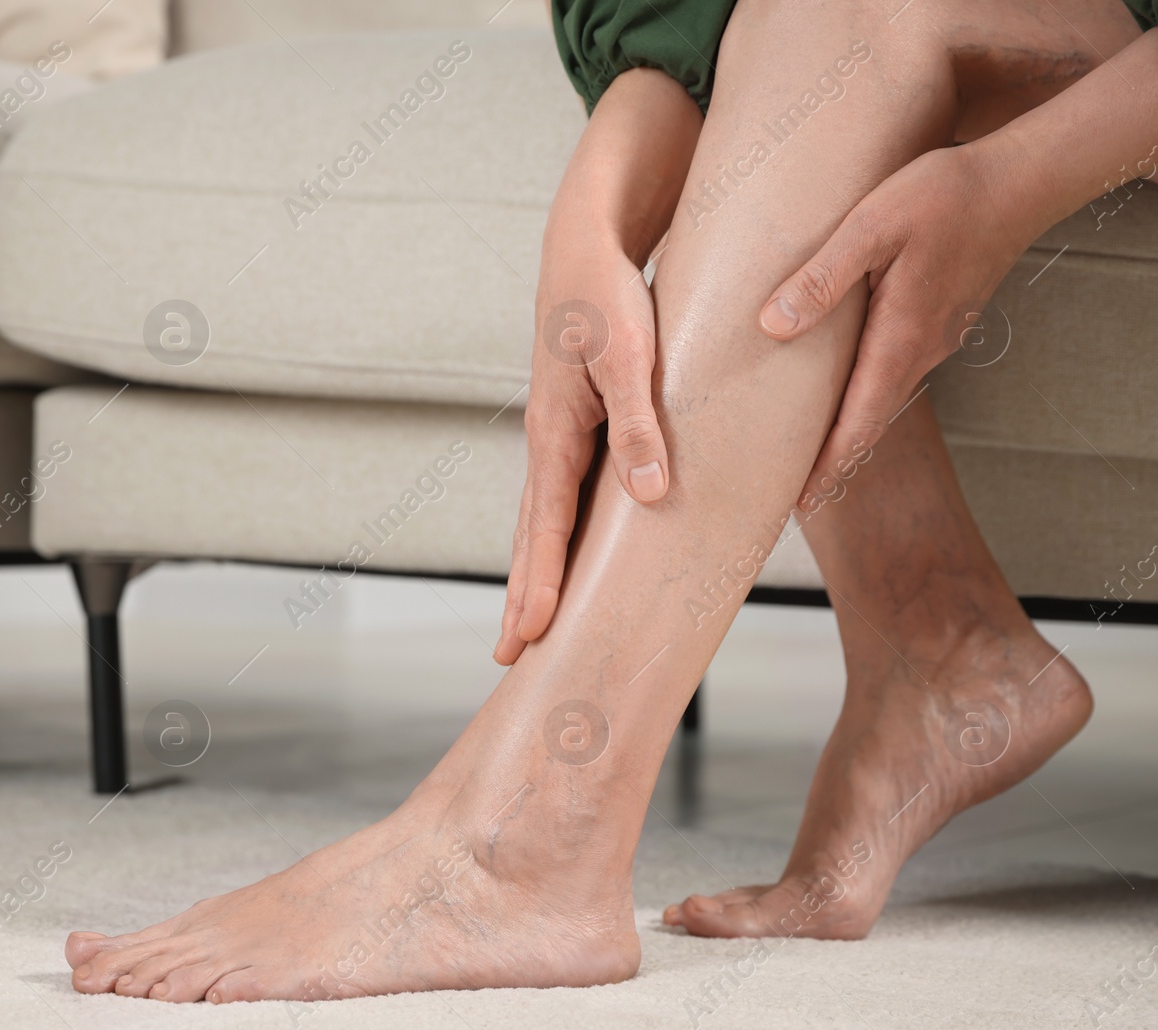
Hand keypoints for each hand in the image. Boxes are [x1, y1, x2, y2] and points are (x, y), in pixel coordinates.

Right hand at [495, 237, 666, 664]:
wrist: (584, 246)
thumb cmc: (606, 294)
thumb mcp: (630, 356)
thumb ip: (639, 426)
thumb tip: (650, 496)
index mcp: (555, 432)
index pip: (546, 525)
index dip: (541, 581)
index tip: (534, 631)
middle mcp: (548, 441)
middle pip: (531, 534)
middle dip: (522, 595)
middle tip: (508, 655)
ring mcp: (557, 435)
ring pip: (540, 519)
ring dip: (533, 571)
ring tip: (527, 620)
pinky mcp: (574, 424)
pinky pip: (560, 496)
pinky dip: (552, 536)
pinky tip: (561, 554)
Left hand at [758, 142, 1034, 488]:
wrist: (1020, 180)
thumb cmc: (944, 196)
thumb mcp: (872, 227)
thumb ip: (822, 277)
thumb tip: (773, 326)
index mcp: (902, 338)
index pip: (860, 421)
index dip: (829, 465)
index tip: (802, 502)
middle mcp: (922, 350)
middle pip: (870, 422)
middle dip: (833, 460)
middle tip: (794, 496)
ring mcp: (935, 338)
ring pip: (883, 397)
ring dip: (849, 428)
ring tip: (808, 450)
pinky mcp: (938, 320)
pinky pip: (895, 371)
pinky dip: (865, 395)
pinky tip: (841, 390)